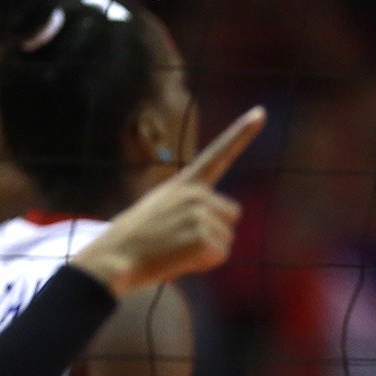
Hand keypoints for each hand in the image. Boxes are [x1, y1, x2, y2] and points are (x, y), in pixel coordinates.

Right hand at [73, 106, 264, 294]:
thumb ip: (190, 202)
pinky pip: (220, 255)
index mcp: (186, 182)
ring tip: (175, 247)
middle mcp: (197, 194)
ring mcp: (201, 215)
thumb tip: (218, 212)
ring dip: (207, 249)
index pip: (219, 153)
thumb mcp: (161, 204)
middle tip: (180, 236)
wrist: (115, 257)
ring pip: (227, 238)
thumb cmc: (137, 236)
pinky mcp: (204, 239)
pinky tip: (178, 258)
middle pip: (232, 214)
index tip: (260, 113)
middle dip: (216, 228)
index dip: (242, 133)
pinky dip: (204, 263)